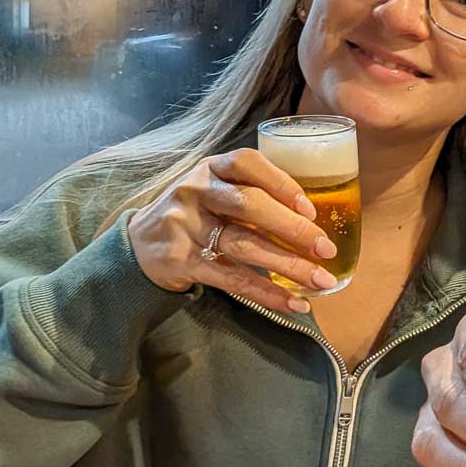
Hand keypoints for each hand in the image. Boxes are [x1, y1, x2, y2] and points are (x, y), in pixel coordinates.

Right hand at [128, 148, 337, 313]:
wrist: (138, 245)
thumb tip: (311, 221)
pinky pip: (231, 278)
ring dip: (288, 265)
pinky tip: (294, 302)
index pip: (248, 164)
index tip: (311, 210)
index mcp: (211, 168)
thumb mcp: (216, 189)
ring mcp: (187, 226)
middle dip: (293, 229)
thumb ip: (253, 193)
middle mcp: (196, 191)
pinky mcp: (183, 261)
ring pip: (244, 244)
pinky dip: (266, 292)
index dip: (282, 184)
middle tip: (327, 249)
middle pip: (250, 205)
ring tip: (321, 280)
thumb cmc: (196, 212)